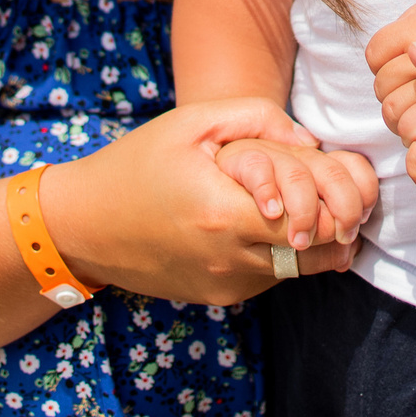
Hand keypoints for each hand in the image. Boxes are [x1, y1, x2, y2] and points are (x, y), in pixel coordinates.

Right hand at [38, 97, 357, 305]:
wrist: (85, 225)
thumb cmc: (137, 164)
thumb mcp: (192, 122)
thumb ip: (257, 118)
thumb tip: (310, 143)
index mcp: (225, 214)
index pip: (312, 219)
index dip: (330, 194)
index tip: (323, 171)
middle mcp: (230, 260)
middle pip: (317, 251)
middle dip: (331, 219)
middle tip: (326, 189)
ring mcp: (226, 286)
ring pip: (299, 270)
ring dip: (310, 239)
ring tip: (299, 203)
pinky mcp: (220, 298)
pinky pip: (270, 279)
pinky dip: (280, 254)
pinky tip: (262, 224)